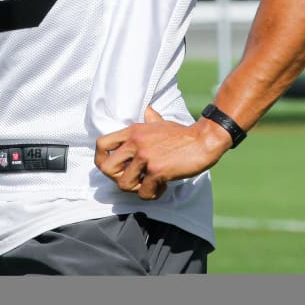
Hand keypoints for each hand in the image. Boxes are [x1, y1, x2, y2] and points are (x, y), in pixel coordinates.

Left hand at [94, 105, 230, 200]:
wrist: (203, 139)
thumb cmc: (183, 134)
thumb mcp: (162, 123)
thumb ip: (151, 120)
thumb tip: (148, 111)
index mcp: (133, 131)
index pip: (101, 145)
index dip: (101, 160)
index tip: (113, 168)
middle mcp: (135, 143)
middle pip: (106, 168)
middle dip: (118, 179)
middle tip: (134, 179)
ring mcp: (145, 156)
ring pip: (124, 184)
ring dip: (136, 189)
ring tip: (149, 184)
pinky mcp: (157, 170)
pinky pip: (145, 192)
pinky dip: (153, 194)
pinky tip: (163, 186)